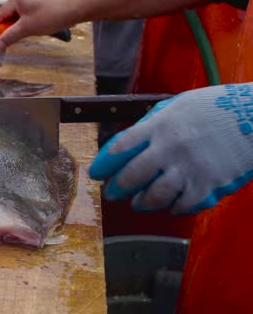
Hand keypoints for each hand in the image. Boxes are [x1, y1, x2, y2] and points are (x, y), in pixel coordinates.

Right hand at [0, 0, 80, 49]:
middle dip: (10, 27)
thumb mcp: (26, 29)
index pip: (0, 15)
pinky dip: (29, 21)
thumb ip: (10, 36)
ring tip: (28, 34)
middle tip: (13, 40)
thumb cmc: (49, 17)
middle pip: (10, 14)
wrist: (75, 8)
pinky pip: (29, 11)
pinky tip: (36, 28)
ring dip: (20, 25)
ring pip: (20, 14)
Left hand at [89, 84, 252, 214]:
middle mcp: (169, 147)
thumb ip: (155, 123)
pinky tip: (170, 206)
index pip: (120, 147)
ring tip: (137, 203)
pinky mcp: (208, 184)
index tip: (96, 173)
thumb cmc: (217, 108)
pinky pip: (182, 204)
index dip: (104, 163)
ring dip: (141, 203)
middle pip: (131, 176)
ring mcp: (188, 168)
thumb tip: (133, 142)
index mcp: (160, 125)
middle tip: (111, 193)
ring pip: (154, 196)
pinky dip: (173, 208)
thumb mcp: (180, 106)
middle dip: (116, 188)